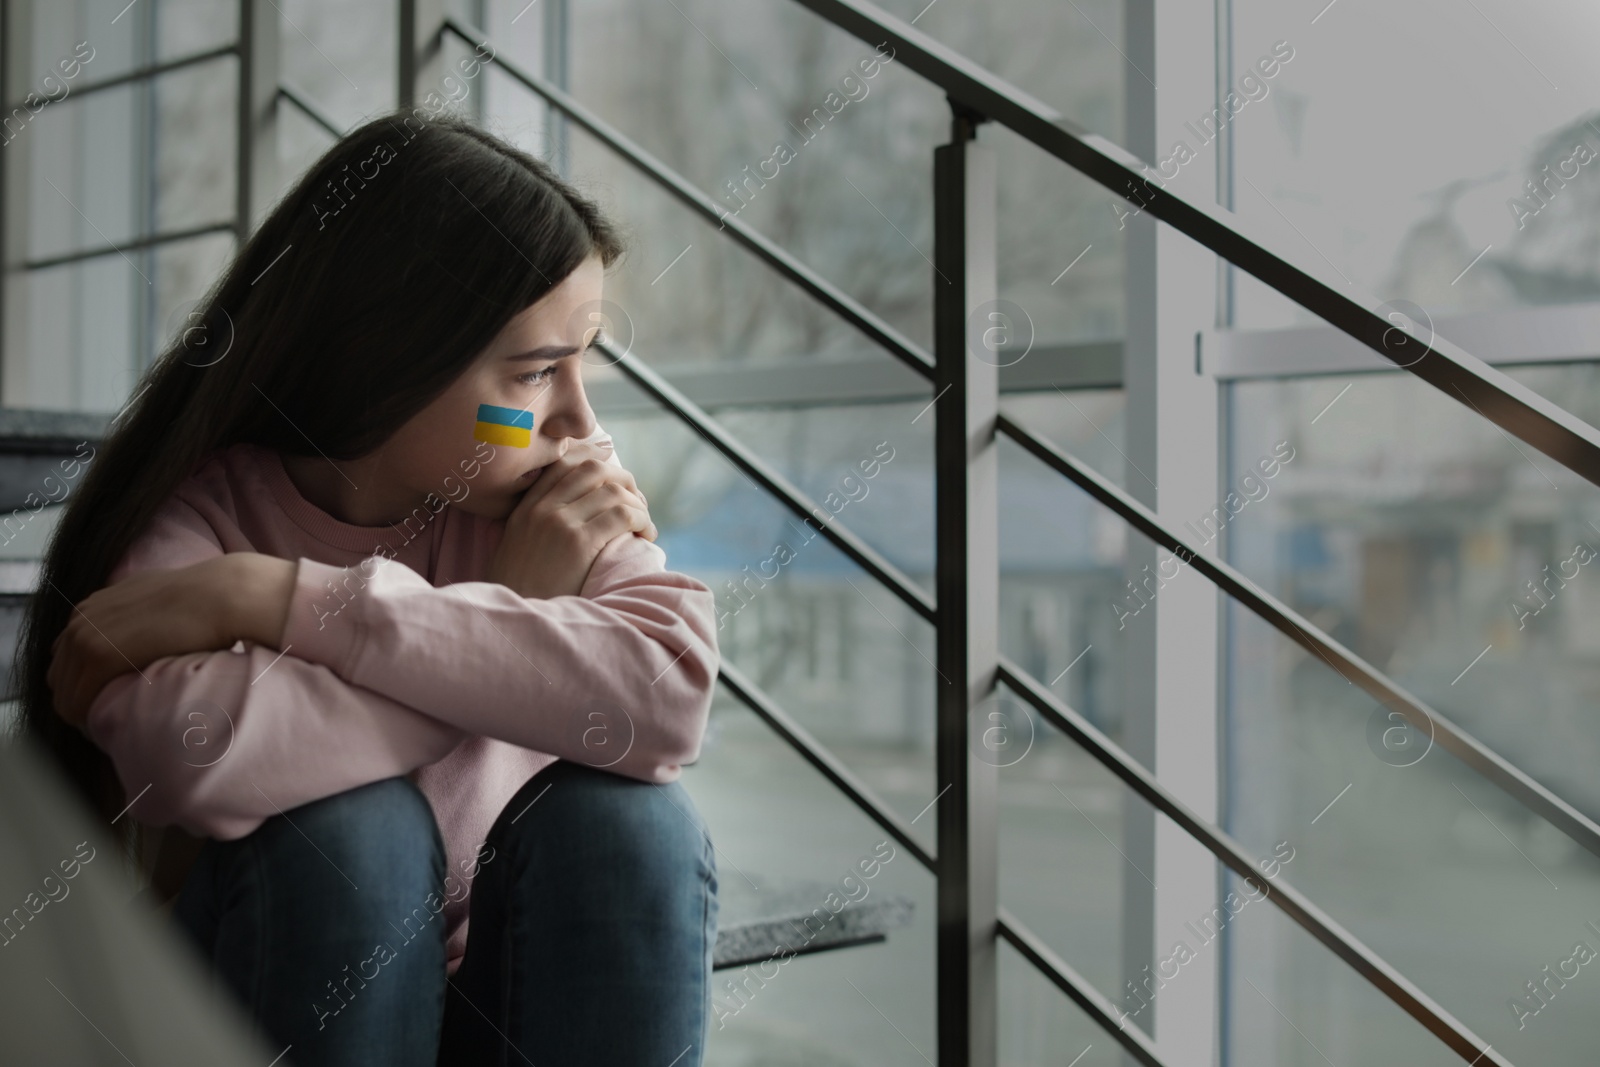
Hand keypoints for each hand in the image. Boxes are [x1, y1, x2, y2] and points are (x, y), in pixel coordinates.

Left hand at [46, 554, 289, 730]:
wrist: (219, 594)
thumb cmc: (203, 600)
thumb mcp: (156, 602)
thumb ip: (137, 617)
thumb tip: (148, 634)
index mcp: (91, 609)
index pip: (66, 659)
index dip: (82, 684)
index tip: (107, 700)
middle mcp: (80, 620)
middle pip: (59, 679)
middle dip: (78, 702)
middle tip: (108, 721)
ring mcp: (86, 636)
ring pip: (64, 695)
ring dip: (83, 717)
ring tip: (112, 732)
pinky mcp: (99, 655)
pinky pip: (78, 701)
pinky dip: (89, 721)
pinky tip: (112, 730)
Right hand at [486, 440, 656, 599]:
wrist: (515, 623)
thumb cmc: (522, 594)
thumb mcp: (518, 548)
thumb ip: (538, 523)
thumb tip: (580, 510)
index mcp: (525, 508)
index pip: (565, 463)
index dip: (598, 463)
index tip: (617, 479)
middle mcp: (541, 509)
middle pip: (594, 469)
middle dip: (624, 480)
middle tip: (637, 503)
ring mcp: (559, 523)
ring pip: (614, 491)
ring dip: (639, 505)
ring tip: (645, 526)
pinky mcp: (578, 543)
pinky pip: (622, 515)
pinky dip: (642, 521)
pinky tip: (646, 537)